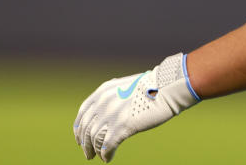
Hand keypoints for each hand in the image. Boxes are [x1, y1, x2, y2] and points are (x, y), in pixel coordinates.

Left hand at [73, 53, 199, 161]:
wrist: (166, 87)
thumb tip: (106, 114)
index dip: (79, 129)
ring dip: (94, 151)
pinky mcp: (123, 126)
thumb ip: (112, 98)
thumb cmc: (151, 88)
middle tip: (87, 154)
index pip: (83, 113)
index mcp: (103, 92)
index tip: (80, 139)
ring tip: (98, 157)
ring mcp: (113, 114)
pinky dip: (105, 154)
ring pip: (94, 139)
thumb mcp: (124, 88)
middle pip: (86, 128)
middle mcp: (104, 102)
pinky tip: (107, 158)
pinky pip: (107, 145)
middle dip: (85, 144)